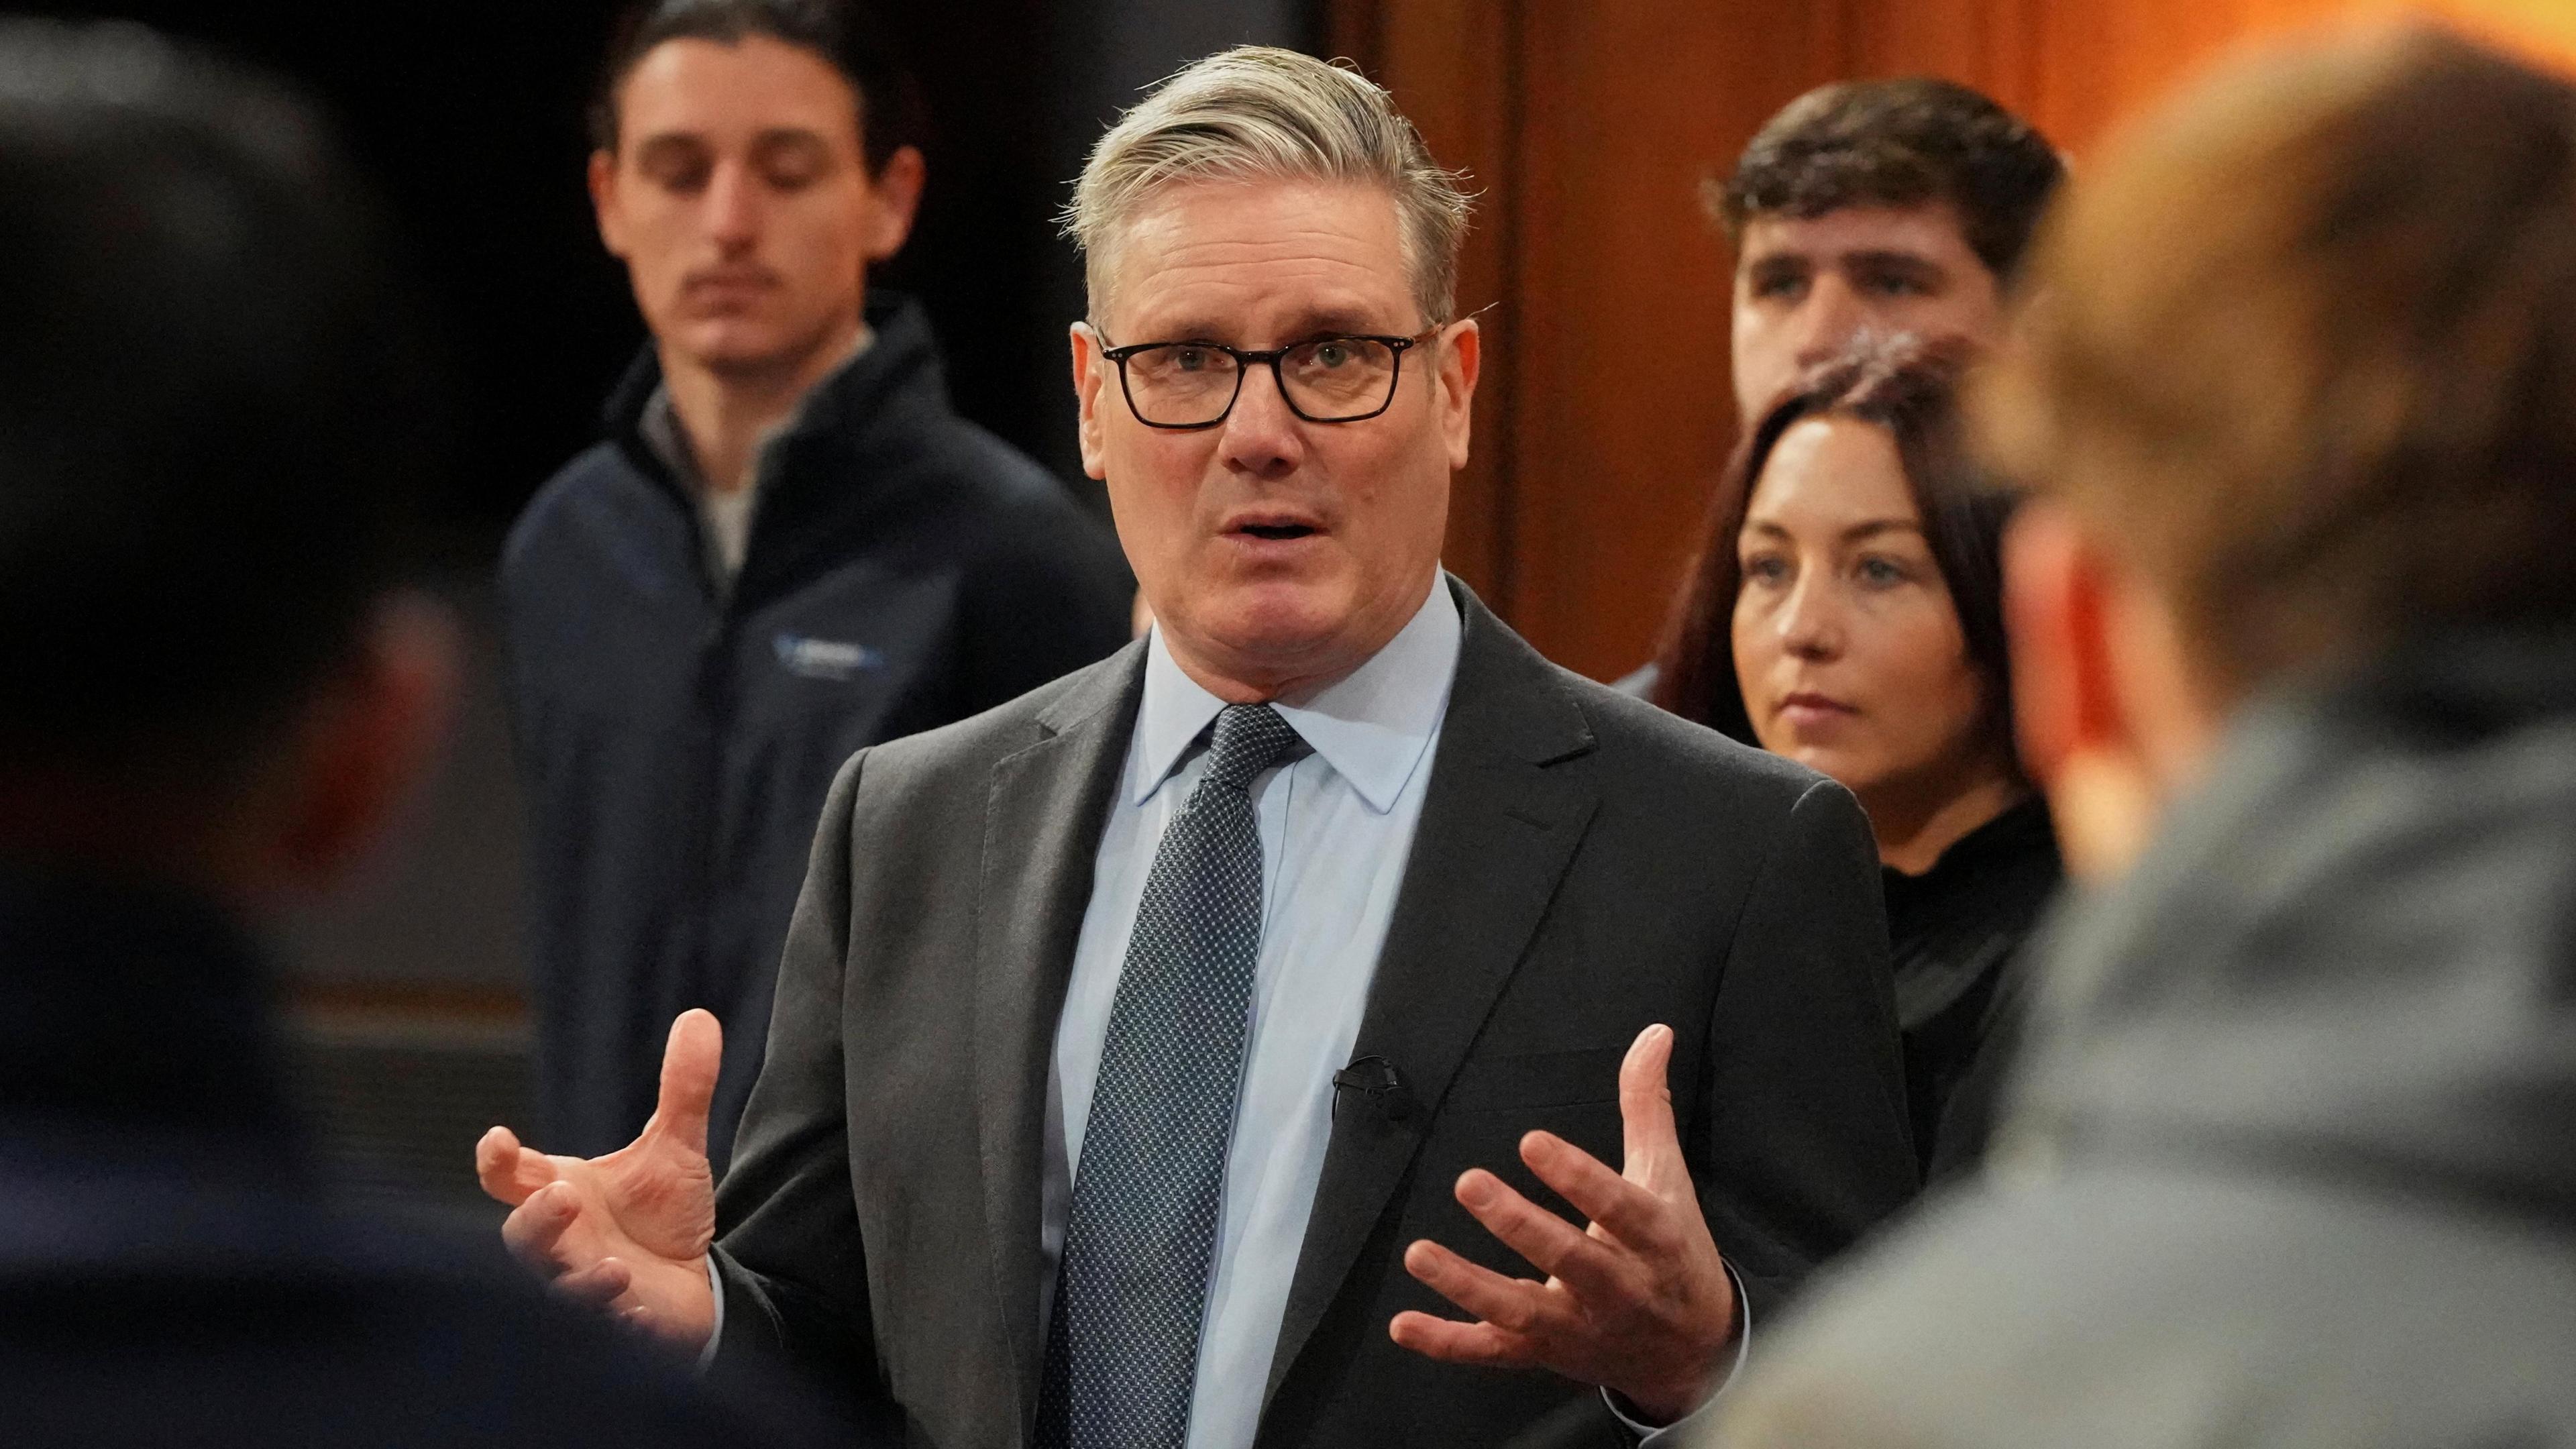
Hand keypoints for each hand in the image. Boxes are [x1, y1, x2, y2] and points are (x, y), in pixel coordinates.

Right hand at [476, 1009, 721, 1350]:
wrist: (692, 1282)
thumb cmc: (661, 1215)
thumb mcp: (676, 1148)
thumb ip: (683, 1089)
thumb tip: (701, 1017)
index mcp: (561, 1194)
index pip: (511, 1177)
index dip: (498, 1161)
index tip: (497, 1140)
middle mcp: (563, 1242)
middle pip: (523, 1238)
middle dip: (536, 1222)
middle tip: (561, 1197)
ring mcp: (585, 1285)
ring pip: (559, 1288)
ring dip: (580, 1279)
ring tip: (613, 1267)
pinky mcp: (617, 1323)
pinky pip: (609, 1328)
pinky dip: (622, 1320)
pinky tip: (641, 1310)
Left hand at [1388, 1023, 1738, 1423]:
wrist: (1694, 1354)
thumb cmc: (1675, 1251)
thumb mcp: (1669, 1177)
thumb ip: (1648, 1106)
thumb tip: (1654, 1032)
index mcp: (1655, 1240)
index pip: (1619, 1208)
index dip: (1577, 1177)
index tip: (1531, 1141)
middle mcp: (1619, 1289)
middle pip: (1569, 1261)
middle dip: (1519, 1226)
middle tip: (1470, 1183)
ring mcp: (1579, 1328)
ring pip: (1522, 1312)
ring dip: (1467, 1285)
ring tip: (1418, 1253)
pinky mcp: (1546, 1356)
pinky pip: (1493, 1352)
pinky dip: (1448, 1342)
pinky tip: (1403, 1324)